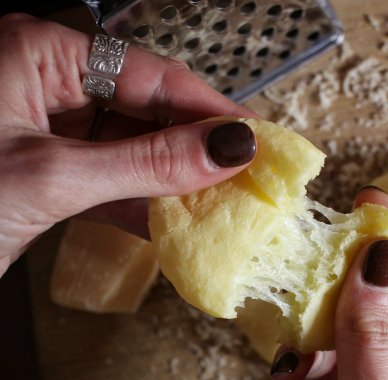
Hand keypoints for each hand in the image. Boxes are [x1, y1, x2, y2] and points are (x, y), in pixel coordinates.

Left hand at [0, 14, 256, 275]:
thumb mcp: (56, 177)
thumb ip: (147, 163)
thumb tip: (227, 149)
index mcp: (37, 53)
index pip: (149, 73)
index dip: (207, 108)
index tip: (254, 137)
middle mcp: (45, 84)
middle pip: (144, 109)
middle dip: (194, 146)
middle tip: (244, 173)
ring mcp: (48, 131)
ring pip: (131, 148)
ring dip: (172, 179)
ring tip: (219, 200)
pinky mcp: (49, 173)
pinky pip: (110, 180)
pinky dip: (141, 203)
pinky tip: (172, 222)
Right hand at [263, 188, 387, 379]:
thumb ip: (368, 342)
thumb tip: (376, 259)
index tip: (383, 208)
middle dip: (373, 281)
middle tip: (337, 239)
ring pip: (372, 337)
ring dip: (336, 322)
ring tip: (305, 310)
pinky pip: (342, 366)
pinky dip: (316, 359)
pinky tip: (292, 367)